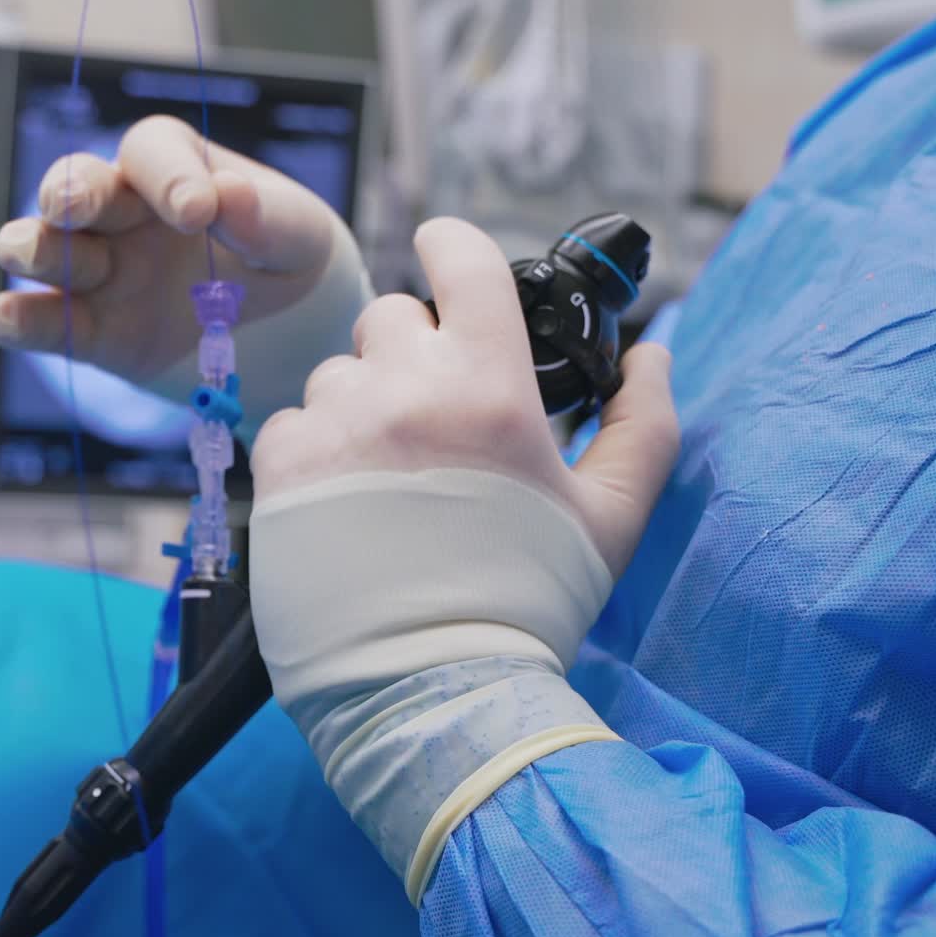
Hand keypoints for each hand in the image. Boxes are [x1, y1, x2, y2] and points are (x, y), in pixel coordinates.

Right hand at [0, 115, 362, 400]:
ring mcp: (99, 272)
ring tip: (35, 254)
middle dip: (70, 191)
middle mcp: (122, 212)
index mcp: (173, 169)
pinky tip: (5, 317)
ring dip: (33, 247)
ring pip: (44, 248)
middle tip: (73, 204)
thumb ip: (268, 218)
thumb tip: (229, 195)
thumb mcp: (298, 235)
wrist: (284, 333)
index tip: (198, 212)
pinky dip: (17, 319)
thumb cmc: (286, 258)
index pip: (152, 152)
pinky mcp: (92, 334)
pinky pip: (44, 323)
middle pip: (76, 187)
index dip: (167, 176)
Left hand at [248, 216, 679, 900]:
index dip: (450, 246)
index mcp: (488, 386)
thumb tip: (655, 351)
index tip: (445, 257)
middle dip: (412, 350)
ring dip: (361, 404)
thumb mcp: (612, 517)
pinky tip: (341, 504)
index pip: (458, 259)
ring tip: (387, 477)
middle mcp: (404, 389)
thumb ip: (645, 422)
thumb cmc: (529, 602)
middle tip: (432, 415)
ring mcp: (334, 426)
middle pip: (390, 316)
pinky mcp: (280, 468)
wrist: (433, 690)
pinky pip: (290, 423)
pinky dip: (313, 449)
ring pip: (337, 373)